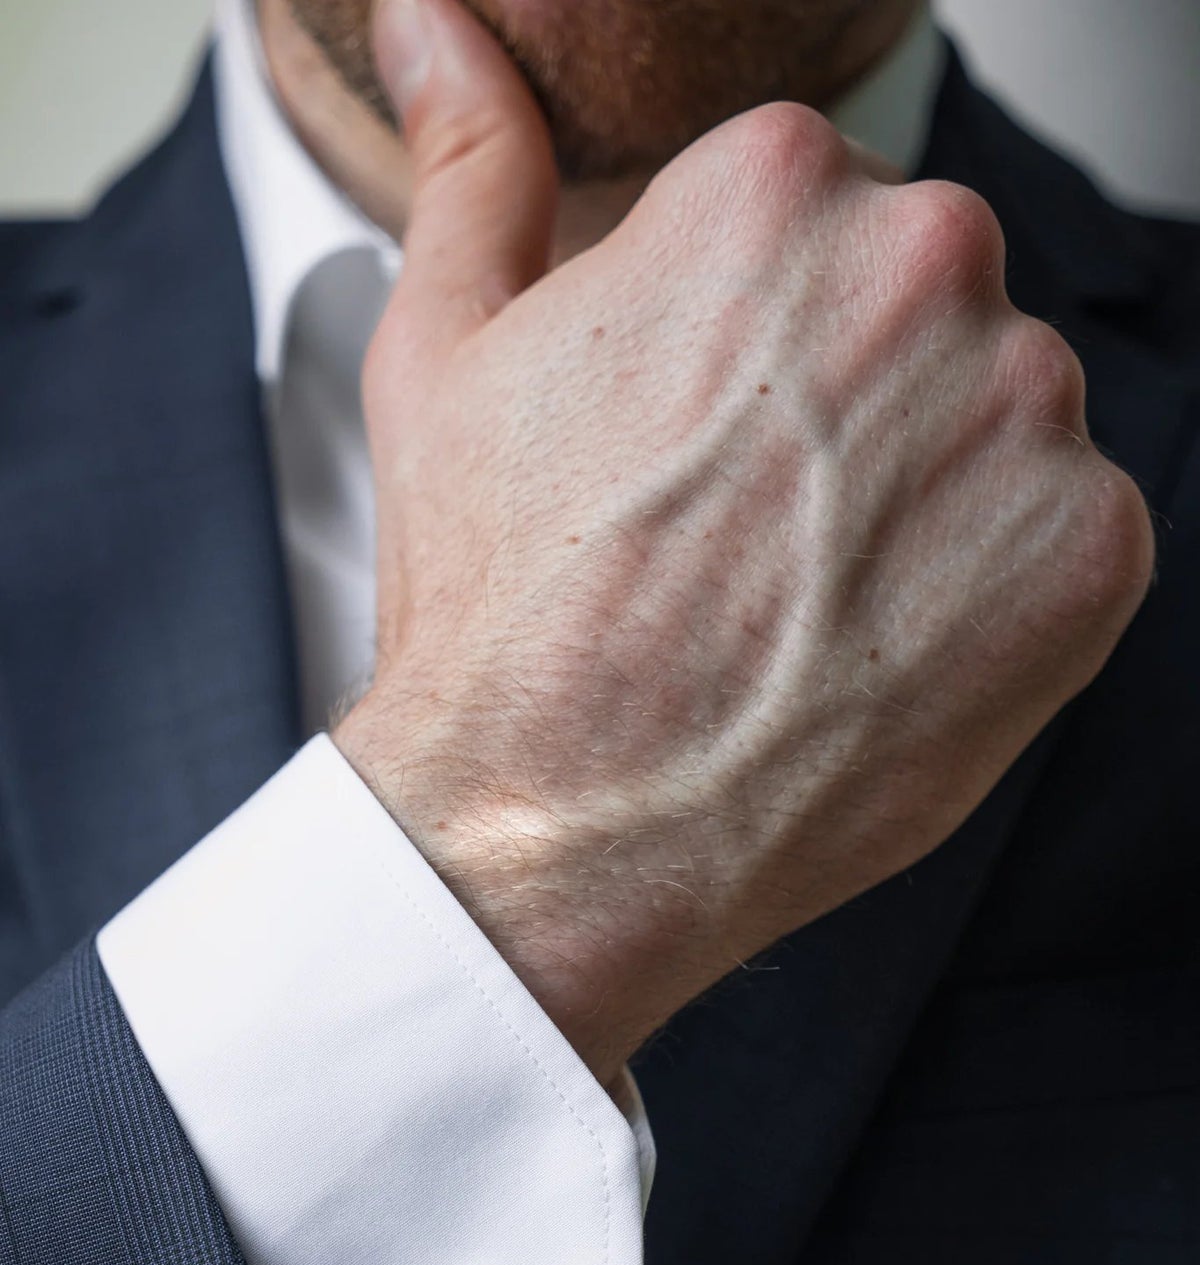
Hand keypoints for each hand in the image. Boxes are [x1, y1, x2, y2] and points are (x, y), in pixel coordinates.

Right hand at [334, 0, 1154, 1086]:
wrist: (564, 827)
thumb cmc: (499, 611)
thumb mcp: (444, 353)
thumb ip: (468, 157)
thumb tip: (438, 23)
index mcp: (772, 185)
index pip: (816, 218)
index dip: (751, 347)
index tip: (704, 440)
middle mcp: (924, 263)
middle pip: (922, 305)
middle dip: (850, 403)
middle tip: (750, 529)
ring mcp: (1026, 409)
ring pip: (1001, 418)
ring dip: (927, 495)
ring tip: (806, 599)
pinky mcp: (1092, 552)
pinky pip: (1066, 535)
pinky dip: (993, 592)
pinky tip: (877, 648)